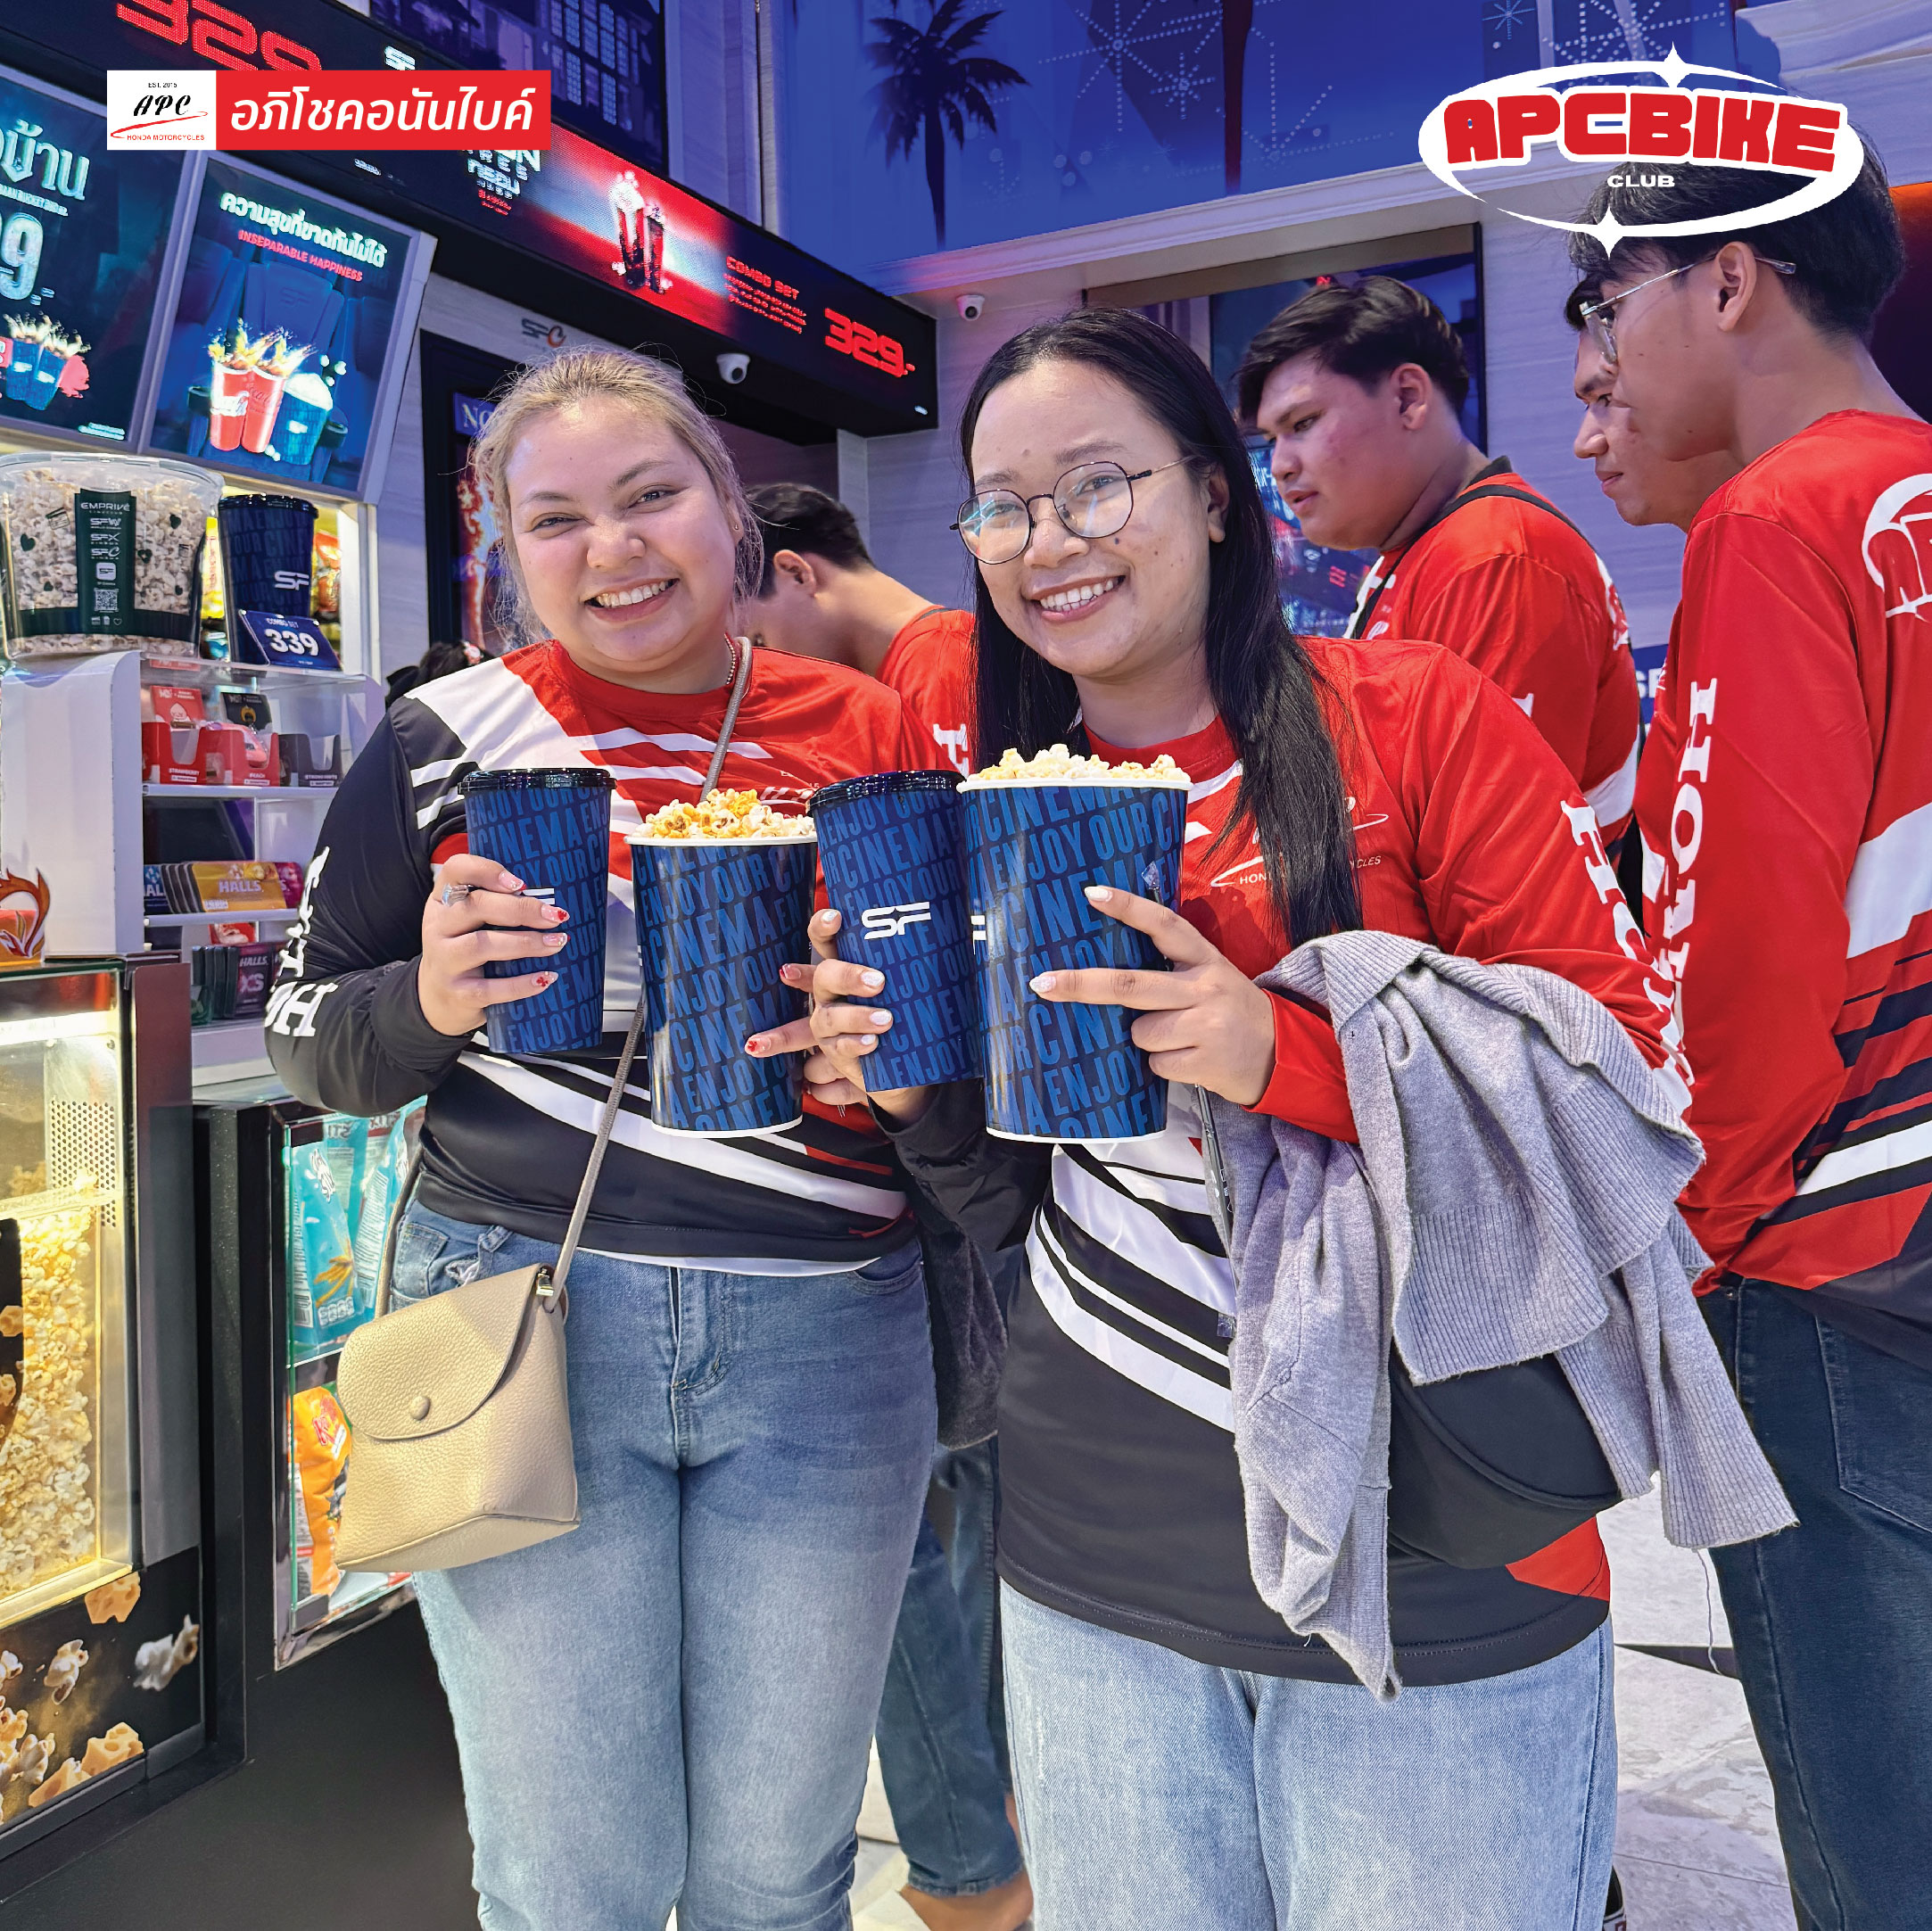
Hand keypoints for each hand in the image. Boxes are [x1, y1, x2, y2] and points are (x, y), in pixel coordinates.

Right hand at [418, 850, 572, 1037]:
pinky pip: (490, 988)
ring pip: (482, 945)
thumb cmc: (465, 951)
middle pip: (475, 906)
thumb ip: (495, 904)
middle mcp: (438, 928)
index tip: (521, 884)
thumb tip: (550, 900)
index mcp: (442, 902)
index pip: (455, 870)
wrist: (438, 1000)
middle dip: (521, 909)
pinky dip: (521, 984)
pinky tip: (546, 978)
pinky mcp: (457, 994)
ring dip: (526, 943)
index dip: (487, 871)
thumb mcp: (467, 922)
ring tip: (558, 943)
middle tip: (556, 916)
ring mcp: (444, 961)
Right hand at [750, 909, 932, 1122]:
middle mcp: (830, 993)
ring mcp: (830, 1023)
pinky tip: (872, 1043)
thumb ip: (917, 962)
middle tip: (879, 982)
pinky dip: (855, 1043)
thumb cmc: (908, 1013)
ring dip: (857, 1016)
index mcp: (846, 967)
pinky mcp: (836, 1053)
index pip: (825, 941)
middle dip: (848, 976)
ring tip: (886, 1020)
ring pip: (830, 1016)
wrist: (906, 1065)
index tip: (837, 917)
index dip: (823, 927)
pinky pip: (839, 1047)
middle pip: (825, 976)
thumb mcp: (911, 985)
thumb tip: (954, 933)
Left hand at [1031, 886, 1275, 1106]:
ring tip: (1179, 1039)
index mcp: (1205, 959)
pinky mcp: (1206, 1061)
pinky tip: (1190, 1059)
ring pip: (1140, 1032)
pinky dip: (1164, 1065)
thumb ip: (1171, 968)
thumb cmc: (1232, 1012)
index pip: (1165, 926)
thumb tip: (1108, 970)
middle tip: (1042, 983)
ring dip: (1146, 1039)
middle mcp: (1206, 987)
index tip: (1091, 894)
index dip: (1129, 908)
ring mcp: (1207, 1024)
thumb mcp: (1212, 977)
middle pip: (1131, 985)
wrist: (1283, 1056)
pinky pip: (1157, 1063)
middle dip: (1081, 985)